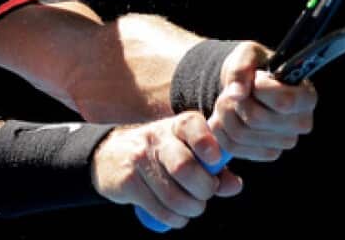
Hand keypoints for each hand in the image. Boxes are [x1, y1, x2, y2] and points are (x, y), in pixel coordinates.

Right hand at [91, 112, 243, 229]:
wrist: (109, 155)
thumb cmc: (160, 154)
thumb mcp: (185, 151)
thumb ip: (213, 168)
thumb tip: (235, 186)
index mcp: (175, 126)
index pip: (192, 126)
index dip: (206, 143)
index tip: (214, 160)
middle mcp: (156, 138)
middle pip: (185, 168)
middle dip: (204, 190)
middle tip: (205, 194)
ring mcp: (139, 159)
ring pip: (175, 197)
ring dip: (191, 210)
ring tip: (191, 207)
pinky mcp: (128, 182)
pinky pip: (161, 210)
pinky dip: (175, 219)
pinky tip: (175, 214)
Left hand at [209, 41, 316, 161]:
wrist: (246, 85)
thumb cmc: (254, 67)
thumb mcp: (247, 54)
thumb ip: (241, 68)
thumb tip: (237, 94)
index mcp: (306, 96)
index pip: (282, 102)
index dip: (259, 88)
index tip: (256, 78)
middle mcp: (302, 123)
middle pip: (256, 118)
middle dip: (234, 100)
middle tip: (234, 90)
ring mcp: (286, 142)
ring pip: (240, 134)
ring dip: (224, 114)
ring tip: (228, 101)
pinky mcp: (268, 153)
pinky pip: (234, 147)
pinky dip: (221, 130)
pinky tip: (225, 118)